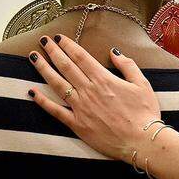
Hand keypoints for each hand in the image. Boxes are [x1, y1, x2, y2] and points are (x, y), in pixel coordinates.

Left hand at [28, 35, 160, 161]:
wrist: (142, 141)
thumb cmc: (145, 113)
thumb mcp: (142, 84)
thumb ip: (127, 66)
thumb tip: (114, 52)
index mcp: (104, 79)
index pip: (81, 57)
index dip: (68, 45)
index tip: (58, 37)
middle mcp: (89, 90)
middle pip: (66, 66)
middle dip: (52, 51)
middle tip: (42, 41)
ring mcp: (81, 107)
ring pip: (57, 84)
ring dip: (43, 69)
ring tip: (33, 57)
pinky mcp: (77, 124)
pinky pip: (55, 110)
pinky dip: (43, 101)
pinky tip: (32, 91)